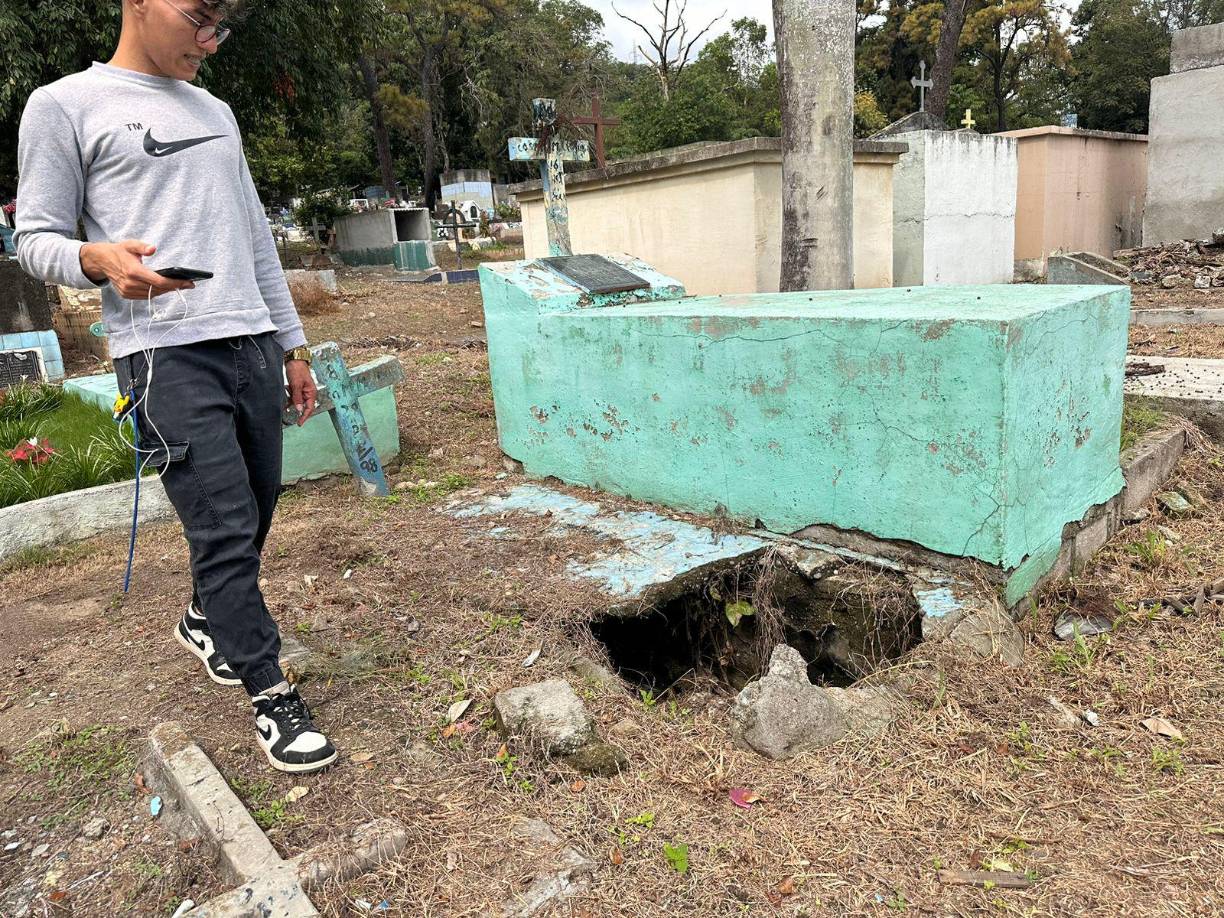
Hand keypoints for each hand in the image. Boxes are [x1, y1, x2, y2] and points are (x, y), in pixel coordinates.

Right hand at [79, 240, 194, 298]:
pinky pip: (145, 296)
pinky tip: (163, 287)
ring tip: (178, 285)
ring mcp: (127, 291)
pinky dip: (155, 292)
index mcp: (133, 271)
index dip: (176, 284)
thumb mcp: (130, 244)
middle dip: (175, 287)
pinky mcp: (126, 295)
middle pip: (159, 289)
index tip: (188, 283)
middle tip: (188, 283)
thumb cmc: (118, 251)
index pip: (160, 282)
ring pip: (153, 294)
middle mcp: (130, 284)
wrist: (100, 261)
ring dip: (166, 290)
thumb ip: (143, 247)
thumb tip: (153, 248)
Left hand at [285, 360, 317, 425]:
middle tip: (292, 419)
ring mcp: (302, 390)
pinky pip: (293, 396)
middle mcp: (308, 393)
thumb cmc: (297, 370)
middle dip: (297, 411)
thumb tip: (299, 409)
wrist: (294, 359)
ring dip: (291, 404)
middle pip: (303, 406)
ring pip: (297, 401)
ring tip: (284, 407)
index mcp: (311, 392)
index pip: (309, 408)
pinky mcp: (297, 387)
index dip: (305, 416)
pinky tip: (284, 398)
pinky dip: (289, 398)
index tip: (299, 423)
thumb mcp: (296, 384)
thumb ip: (297, 398)